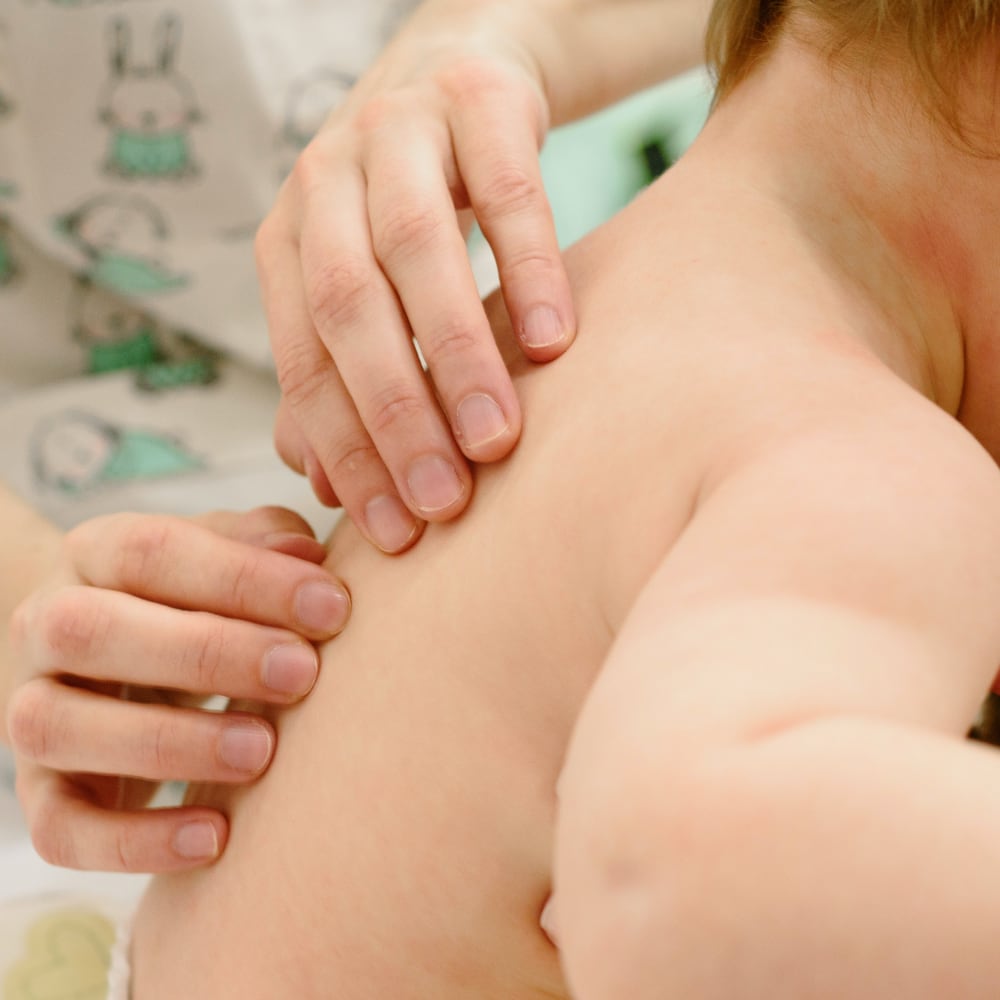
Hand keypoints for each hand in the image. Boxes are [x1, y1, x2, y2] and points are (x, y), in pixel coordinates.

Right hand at [5, 506, 348, 873]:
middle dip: (207, 653)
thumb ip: (264, 542)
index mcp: (96, 554)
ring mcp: (29, 711)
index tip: (331, 607)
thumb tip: (308, 554)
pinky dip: (135, 841)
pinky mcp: (40, 793)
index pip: (152, 552)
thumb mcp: (225, 554)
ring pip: (60, 728)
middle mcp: (46, 627)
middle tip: (302, 675)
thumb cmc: (194, 598)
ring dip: (168, 744)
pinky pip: (62, 830)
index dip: (243, 579)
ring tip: (262, 752)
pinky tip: (216, 837)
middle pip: (92, 631)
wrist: (108, 657)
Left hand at [256, 0, 575, 552]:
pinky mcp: (475, 101)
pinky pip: (505, 190)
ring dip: (456, 356)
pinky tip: (554, 341)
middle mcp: (325, 184)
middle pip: (348, 310)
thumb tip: (318, 482)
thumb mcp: (358, 287)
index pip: (304, 361)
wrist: (457, 79)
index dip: (346, 452)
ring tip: (498, 441)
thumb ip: (333, 376)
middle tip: (445, 502)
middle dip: (395, 417)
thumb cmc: (409, 211)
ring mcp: (395, 133)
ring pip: (415, 249)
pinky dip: (526, 268)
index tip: (395, 531)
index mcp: (286, 244)